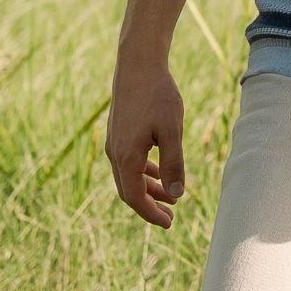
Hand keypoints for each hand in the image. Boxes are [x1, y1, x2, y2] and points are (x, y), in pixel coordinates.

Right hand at [106, 53, 185, 227]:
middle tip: (170, 219)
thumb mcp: (171, 132)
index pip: (135, 197)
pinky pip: (128, 162)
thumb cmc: (158, 96)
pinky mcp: (118, 133)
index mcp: (126, 157)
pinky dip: (143, 172)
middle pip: (129, 191)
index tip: (168, 224)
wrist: (137, 65)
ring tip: (170, 198)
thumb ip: (173, 164)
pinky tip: (158, 172)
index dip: (150, 214)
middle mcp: (115, 153)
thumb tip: (176, 194)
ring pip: (129, 176)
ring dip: (148, 189)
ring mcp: (114, 143)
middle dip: (149, 207)